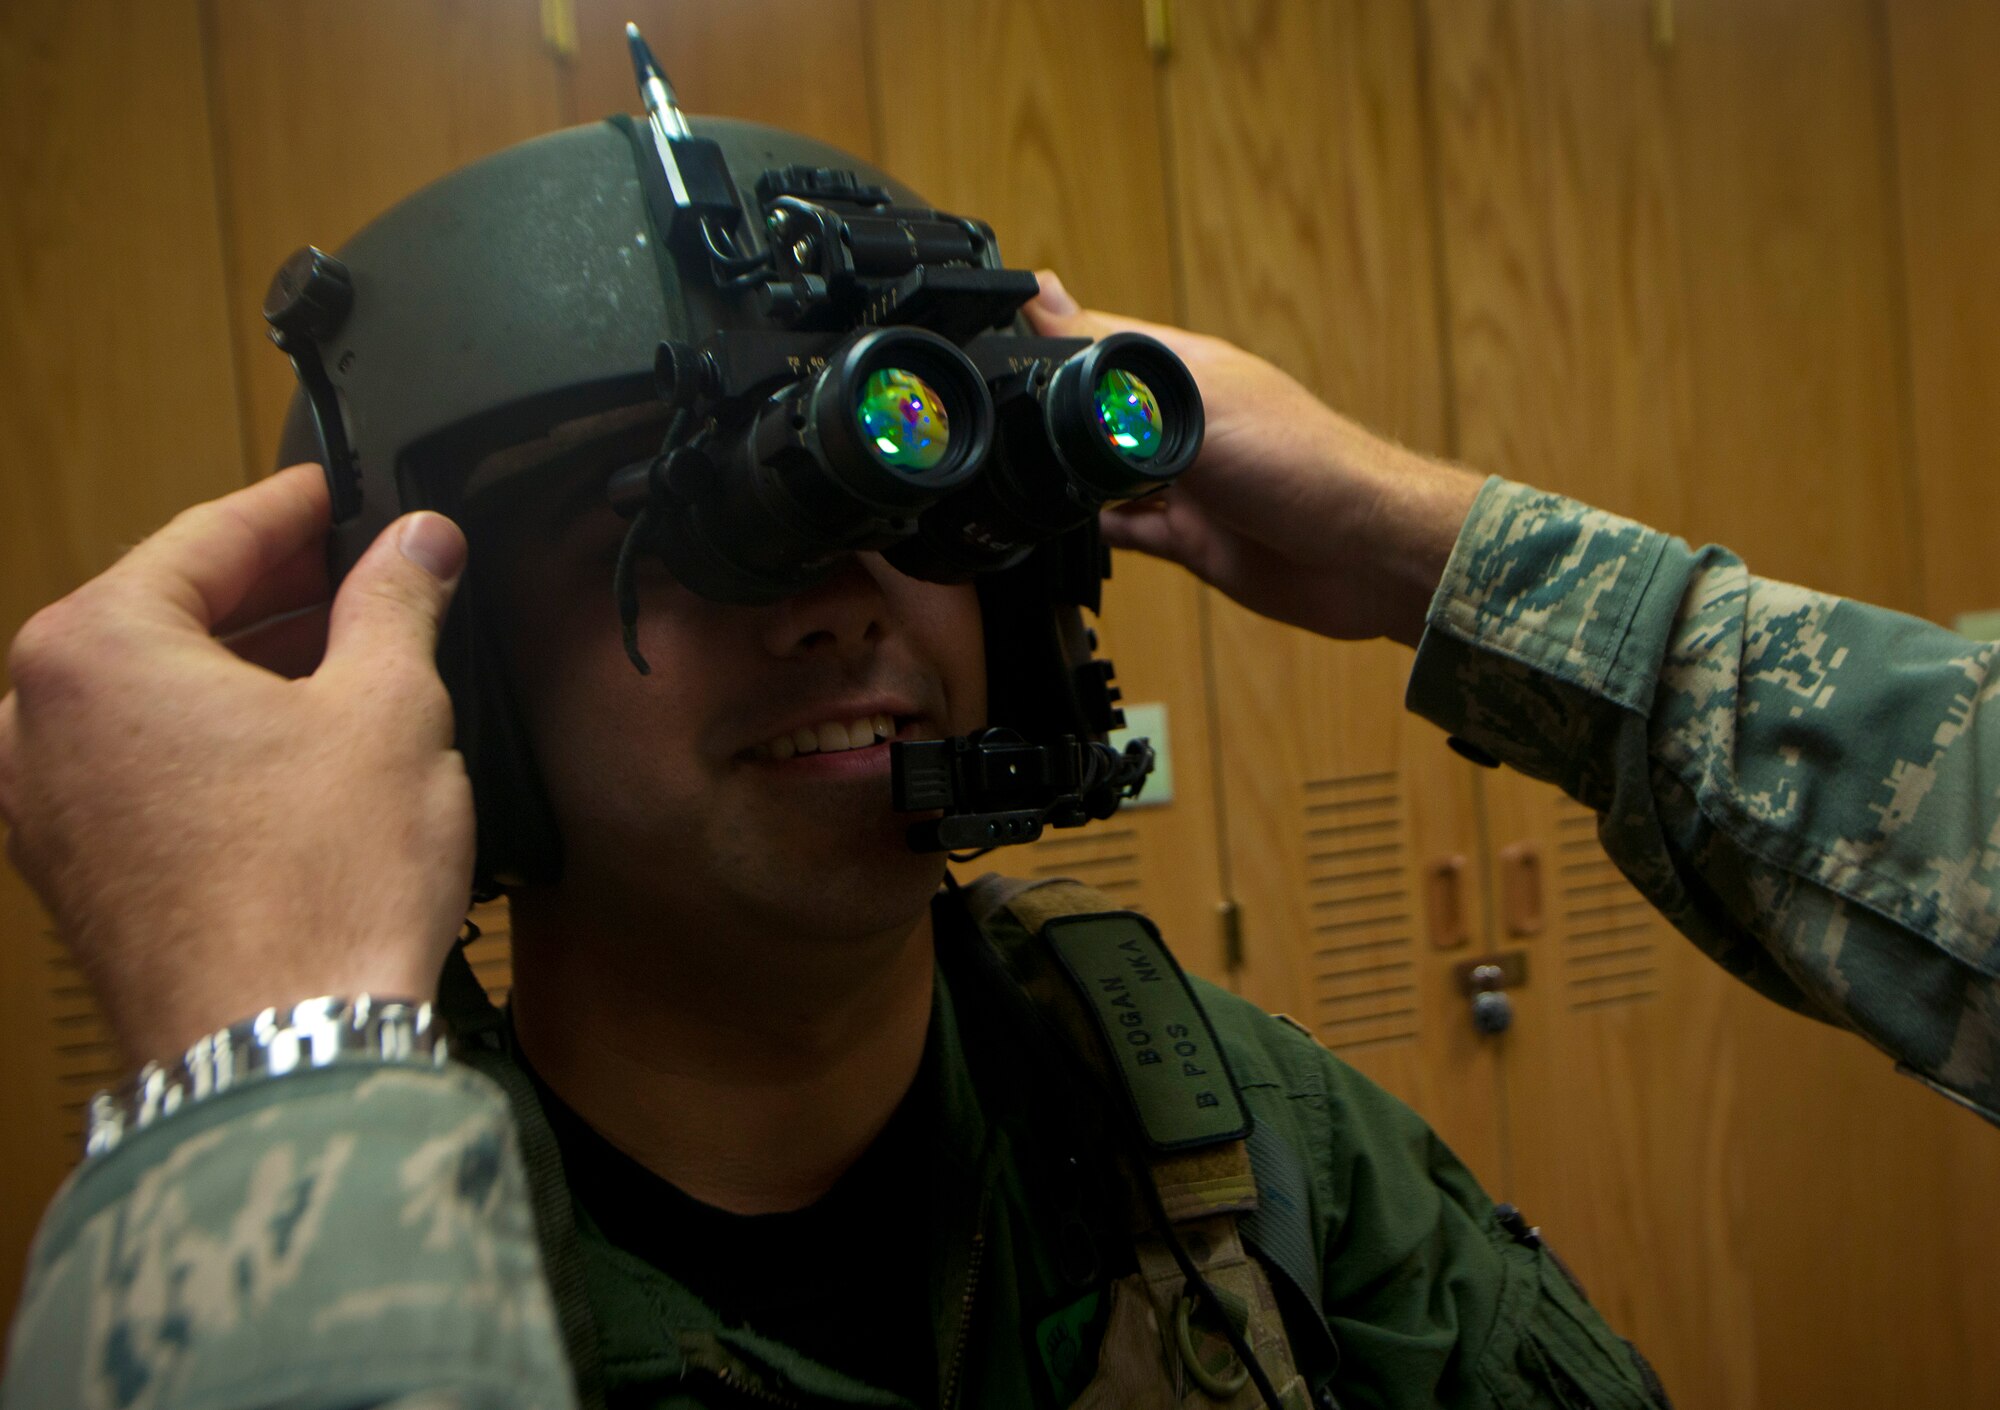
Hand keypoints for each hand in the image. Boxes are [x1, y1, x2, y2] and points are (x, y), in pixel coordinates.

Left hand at [0, 466, 474, 1065]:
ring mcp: (45, 807)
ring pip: (156, 696)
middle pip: (170, 614)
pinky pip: (146, 769)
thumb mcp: (391, 706)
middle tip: (368, 576)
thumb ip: (396, 600)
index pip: (208, 538)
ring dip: (249, 669)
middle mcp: (37, 720)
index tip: (349, 495)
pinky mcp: (77, 875)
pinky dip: (217, 742)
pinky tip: (302, 755)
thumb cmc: (322, 888)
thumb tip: (417, 542)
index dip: (298, 509)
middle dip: (275, 593)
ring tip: (353, 665)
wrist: (283, 1056)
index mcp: (95, 649)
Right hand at [1024, 272, 1484, 646]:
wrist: (1362, 556)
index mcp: (1184, 372)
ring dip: (1069, 476)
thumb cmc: (1301, 465)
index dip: (1047, 338)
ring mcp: (1188, 482)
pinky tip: (1065, 527)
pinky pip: (1129, 529)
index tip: (992, 334)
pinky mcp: (1193, 538)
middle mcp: (1182, 423)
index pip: (1098, 341)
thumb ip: (1113, 370)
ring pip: (1108, 474)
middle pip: (1097, 413)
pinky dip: (1095, 529)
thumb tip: (1045, 297)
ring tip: (1015, 474)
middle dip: (1050, 417)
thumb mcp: (1193, 403)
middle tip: (993, 421)